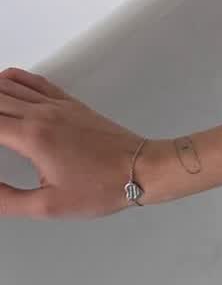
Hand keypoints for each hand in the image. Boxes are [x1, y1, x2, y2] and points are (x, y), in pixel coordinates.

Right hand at [0, 68, 144, 219]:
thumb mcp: (50, 205)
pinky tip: (1, 81)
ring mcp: (56, 105)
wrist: (144, 168)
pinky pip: (34, 81)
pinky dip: (11, 79)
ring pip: (8, 86)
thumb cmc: (101, 189)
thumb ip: (7, 200)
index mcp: (31, 137)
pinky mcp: (69, 103)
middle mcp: (40, 113)